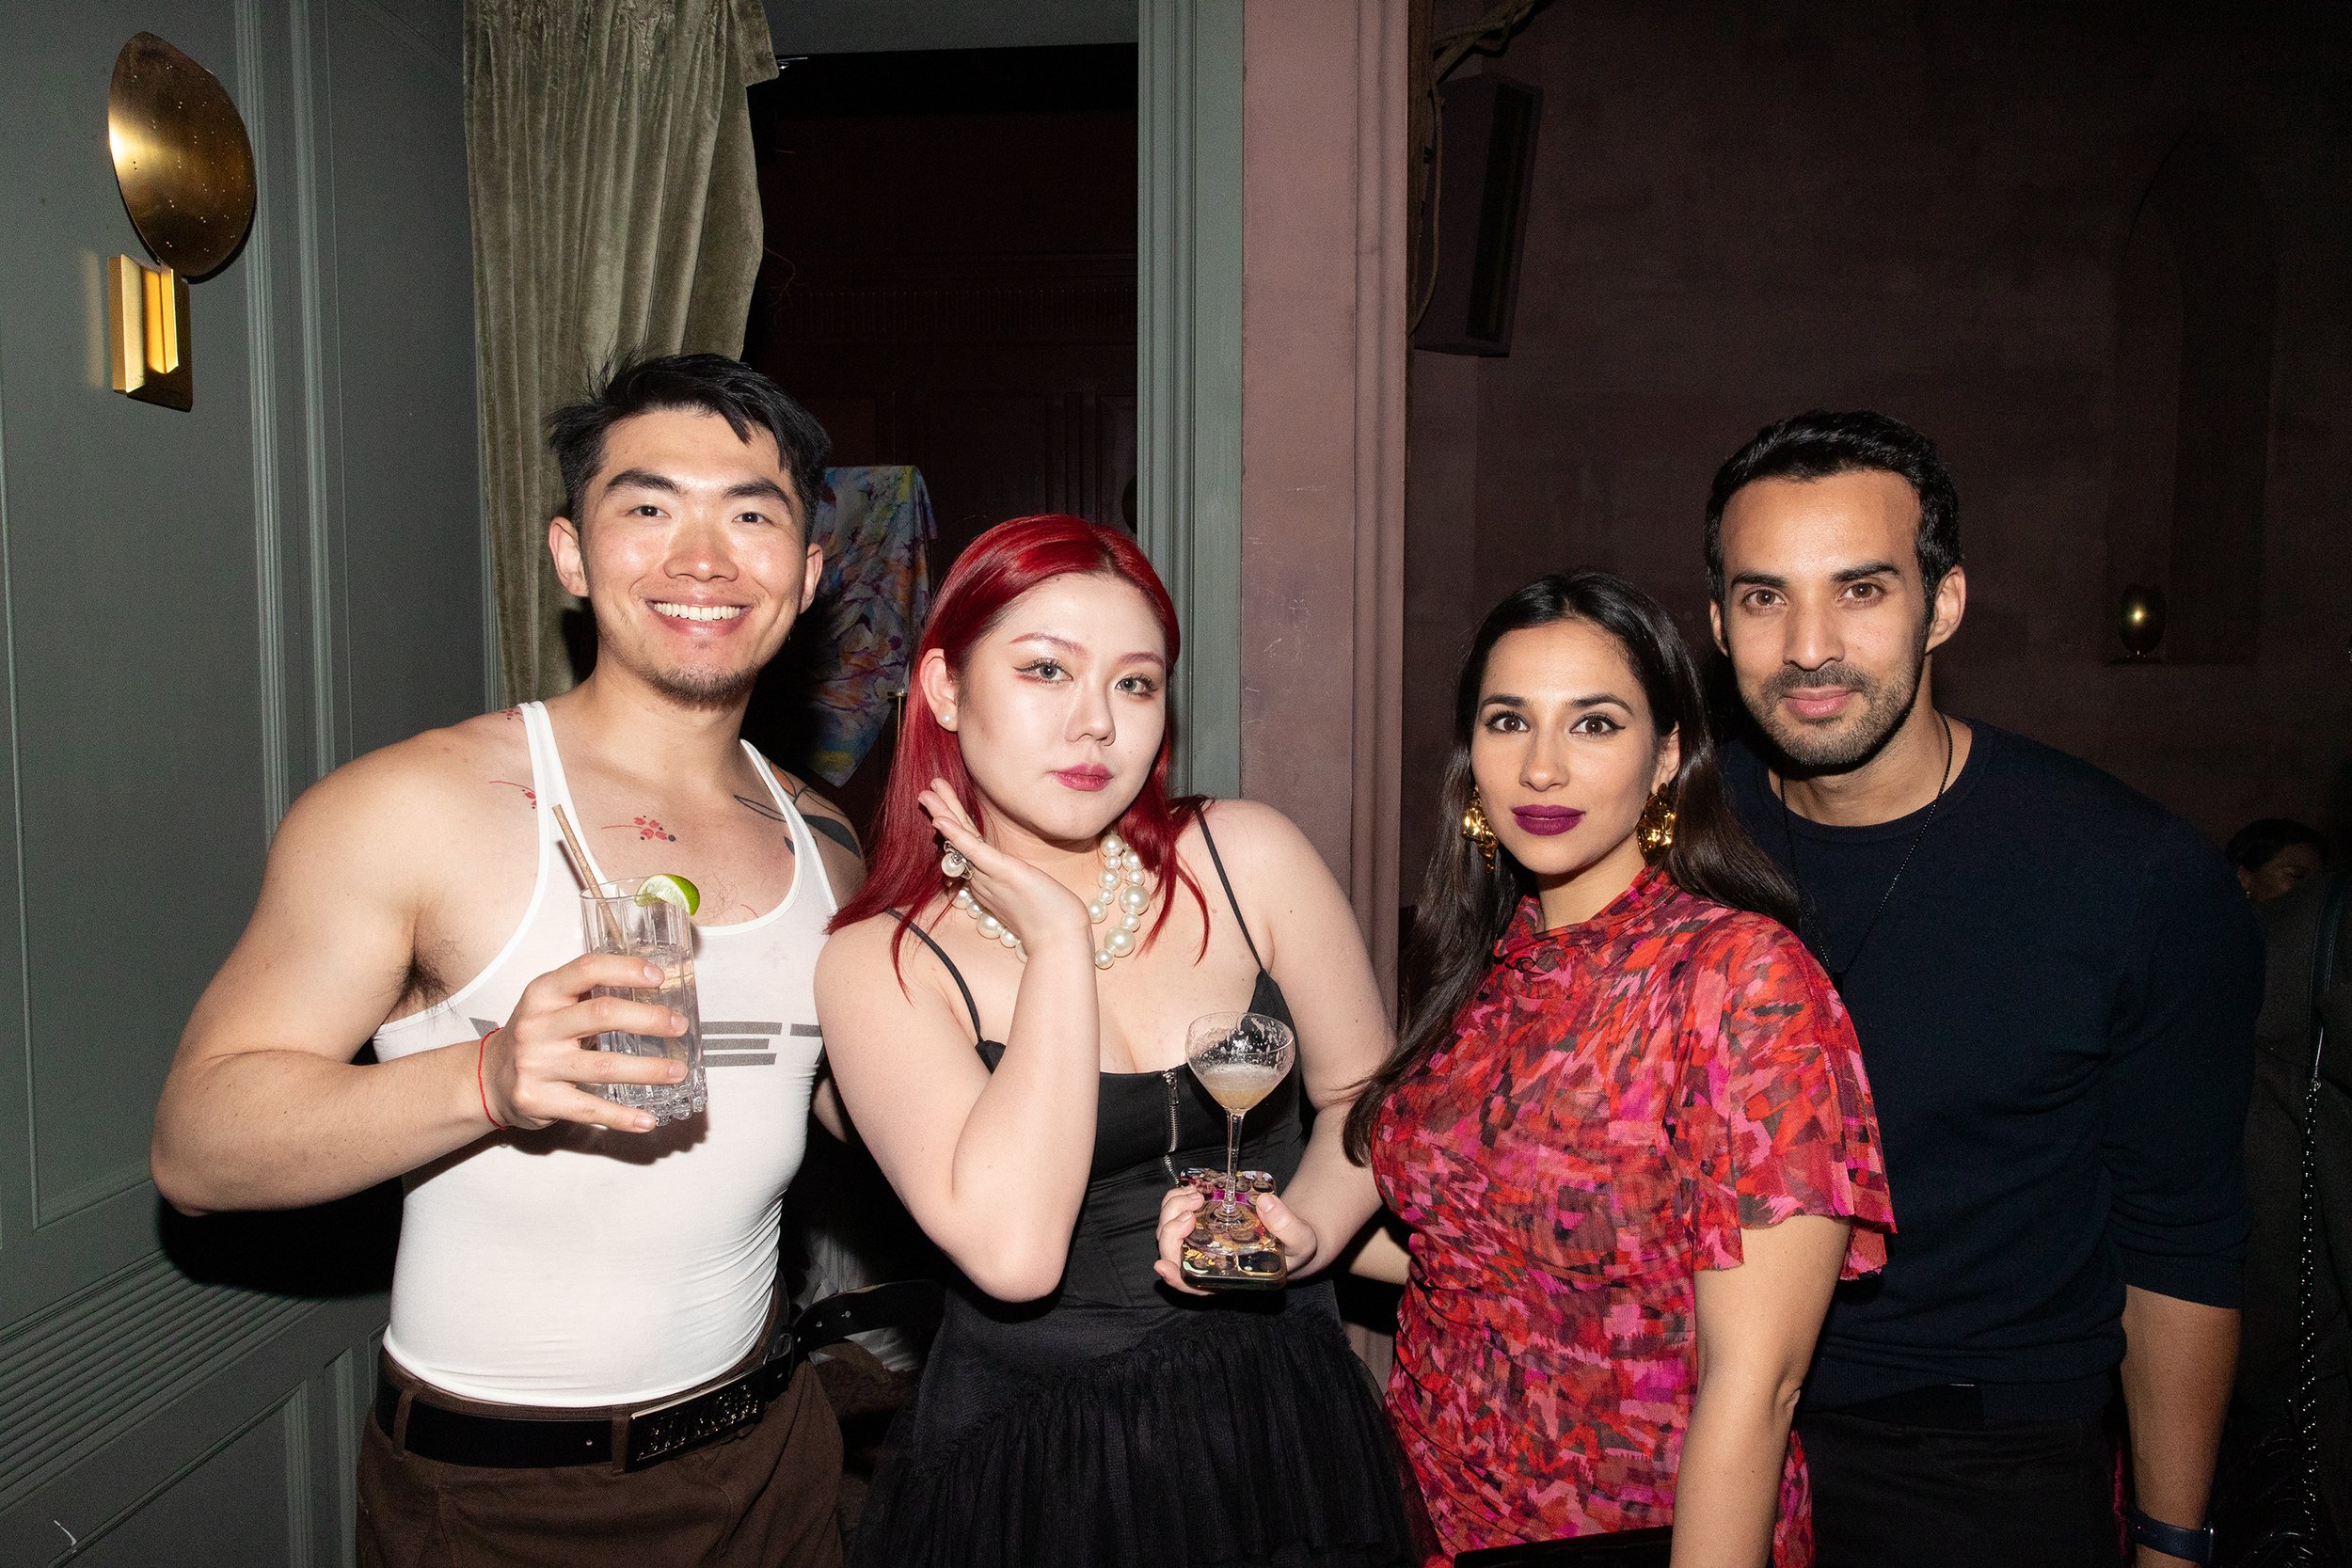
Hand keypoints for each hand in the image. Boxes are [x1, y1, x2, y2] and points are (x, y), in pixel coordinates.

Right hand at [480, 952, 688, 1132]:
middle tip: (678, 1026)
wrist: (489, 1079)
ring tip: (677, 1071)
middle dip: (648, 1019)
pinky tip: (646, 1119)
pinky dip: (622, 1117)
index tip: (658, 977)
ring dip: (648, 1070)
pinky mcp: (540, 1100)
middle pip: (601, 1014)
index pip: (587, 969)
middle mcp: (538, 1026)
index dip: (625, 970)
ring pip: (604, 1066)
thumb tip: (651, 984)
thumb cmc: (534, 1036)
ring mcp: (537, 1064)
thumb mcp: (550, 1003)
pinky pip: (589, 1108)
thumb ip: (589, 992)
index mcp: (543, 993)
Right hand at [919, 779, 1091, 950]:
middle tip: (926, 790)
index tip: (943, 804)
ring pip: (960, 840)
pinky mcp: (1002, 873)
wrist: (1060, 940)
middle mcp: (983, 878)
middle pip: (957, 840)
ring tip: (927, 793)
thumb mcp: (1031, 894)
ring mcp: (990, 876)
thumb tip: (1019, 873)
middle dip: (942, 811)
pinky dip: (957, 834)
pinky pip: (974, 851)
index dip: (954, 824)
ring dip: (943, 813)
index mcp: (988, 881)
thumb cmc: (1052, 919)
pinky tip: (941, 820)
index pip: (967, 846)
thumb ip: (1017, 882)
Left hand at [1151, 1182, 1320, 1294]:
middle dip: (1173, 1229)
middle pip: (1173, 1253)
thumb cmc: (1295, 1247)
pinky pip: (1176, 1214)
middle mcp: (1208, 1262)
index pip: (1193, 1286)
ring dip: (1172, 1210)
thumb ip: (1287, 1226)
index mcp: (1227, 1277)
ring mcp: (1201, 1242)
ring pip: (1169, 1232)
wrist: (1293, 1235)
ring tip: (1195, 1194)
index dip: (1175, 1278)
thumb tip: (1266, 1203)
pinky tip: (1193, 1190)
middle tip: (1193, 1205)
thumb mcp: (1301, 1240)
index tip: (1163, 1265)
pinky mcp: (1201, 1223)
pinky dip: (1177, 1200)